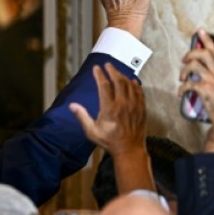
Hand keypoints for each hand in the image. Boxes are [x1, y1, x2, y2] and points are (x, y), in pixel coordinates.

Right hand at [70, 63, 154, 193]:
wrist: (129, 149)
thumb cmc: (109, 141)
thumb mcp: (92, 131)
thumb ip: (82, 117)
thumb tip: (72, 105)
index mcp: (109, 108)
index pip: (104, 86)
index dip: (99, 75)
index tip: (96, 68)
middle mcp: (122, 104)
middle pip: (118, 81)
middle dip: (112, 70)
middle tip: (107, 65)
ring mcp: (134, 106)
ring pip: (129, 84)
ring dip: (123, 75)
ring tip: (117, 72)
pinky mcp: (141, 108)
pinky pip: (139, 92)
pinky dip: (135, 84)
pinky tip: (132, 81)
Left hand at [177, 29, 213, 153]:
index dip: (208, 40)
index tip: (200, 31)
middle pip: (204, 53)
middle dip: (191, 53)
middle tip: (184, 59)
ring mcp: (212, 79)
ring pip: (193, 65)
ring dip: (184, 70)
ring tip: (181, 78)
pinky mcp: (204, 88)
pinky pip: (187, 83)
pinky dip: (181, 88)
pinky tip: (180, 92)